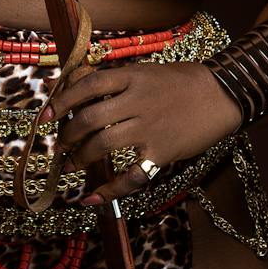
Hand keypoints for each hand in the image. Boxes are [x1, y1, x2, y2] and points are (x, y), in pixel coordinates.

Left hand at [45, 60, 242, 205]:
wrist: (221, 96)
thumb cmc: (182, 81)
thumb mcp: (147, 70)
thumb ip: (116, 79)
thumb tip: (78, 83)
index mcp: (132, 77)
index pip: (88, 85)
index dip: (62, 100)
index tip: (46, 114)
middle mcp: (137, 101)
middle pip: (89, 118)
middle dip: (67, 134)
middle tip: (60, 143)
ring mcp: (149, 129)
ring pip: (102, 145)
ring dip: (80, 158)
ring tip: (70, 165)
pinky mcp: (161, 153)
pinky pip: (129, 176)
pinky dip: (108, 191)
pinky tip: (92, 198)